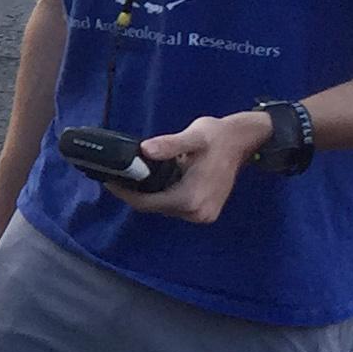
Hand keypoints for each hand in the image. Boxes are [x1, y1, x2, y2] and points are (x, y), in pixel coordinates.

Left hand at [121, 109, 273, 223]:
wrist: (243, 140)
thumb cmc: (217, 136)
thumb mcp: (193, 136)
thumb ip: (169, 145)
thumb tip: (146, 150)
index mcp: (191, 198)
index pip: (146, 203)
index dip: (125, 193)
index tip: (109, 180)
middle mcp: (197, 213)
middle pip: (154, 207)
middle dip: (136, 192)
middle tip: (120, 173)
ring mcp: (203, 215)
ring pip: (164, 208)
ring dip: (151, 193)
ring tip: (137, 174)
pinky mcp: (205, 212)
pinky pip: (175, 206)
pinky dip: (165, 195)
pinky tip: (158, 179)